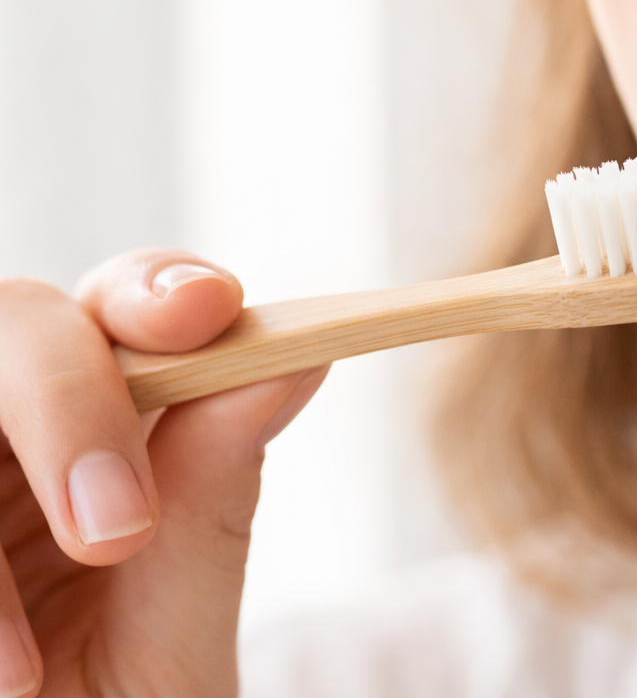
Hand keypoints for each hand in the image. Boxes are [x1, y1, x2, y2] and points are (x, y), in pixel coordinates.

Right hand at [0, 251, 325, 696]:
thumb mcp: (166, 648)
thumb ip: (213, 505)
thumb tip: (299, 354)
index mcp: (103, 438)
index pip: (128, 309)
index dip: (158, 286)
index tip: (206, 311)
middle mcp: (3, 442)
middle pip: (13, 319)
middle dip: (65, 399)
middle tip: (116, 532)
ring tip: (19, 674)